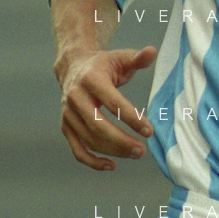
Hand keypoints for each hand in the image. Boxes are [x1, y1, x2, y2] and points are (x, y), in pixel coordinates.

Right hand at [56, 45, 156, 170]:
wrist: (73, 66)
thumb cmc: (104, 64)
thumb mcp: (121, 58)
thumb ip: (138, 58)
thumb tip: (152, 51)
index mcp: (91, 79)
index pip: (113, 103)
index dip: (132, 118)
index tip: (149, 131)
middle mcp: (76, 97)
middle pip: (98, 126)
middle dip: (122, 141)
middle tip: (142, 150)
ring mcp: (68, 113)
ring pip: (89, 139)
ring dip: (113, 151)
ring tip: (136, 153)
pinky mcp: (66, 125)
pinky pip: (77, 149)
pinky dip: (92, 161)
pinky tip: (112, 165)